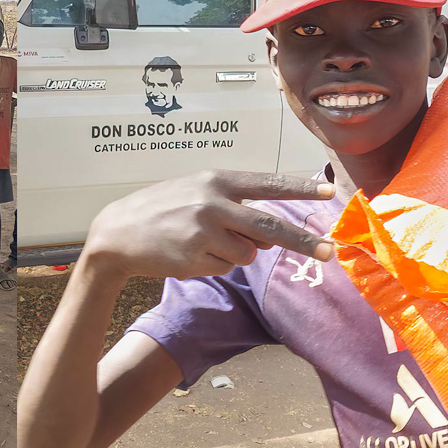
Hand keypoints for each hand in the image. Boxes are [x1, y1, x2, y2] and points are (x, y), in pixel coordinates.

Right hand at [82, 170, 335, 280]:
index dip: (301, 190)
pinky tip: (190, 253)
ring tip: (204, 242)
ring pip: (248, 253)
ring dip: (236, 253)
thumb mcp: (198, 193)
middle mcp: (214, 203)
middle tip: (329, 252)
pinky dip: (216, 264)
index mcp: (218, 180)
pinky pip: (226, 267)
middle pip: (270, 226)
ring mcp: (205, 231)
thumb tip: (270, 238)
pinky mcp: (195, 257)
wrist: (118, 233)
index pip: (268, 184)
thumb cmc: (164, 209)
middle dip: (303, 241)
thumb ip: (235, 207)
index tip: (329, 194)